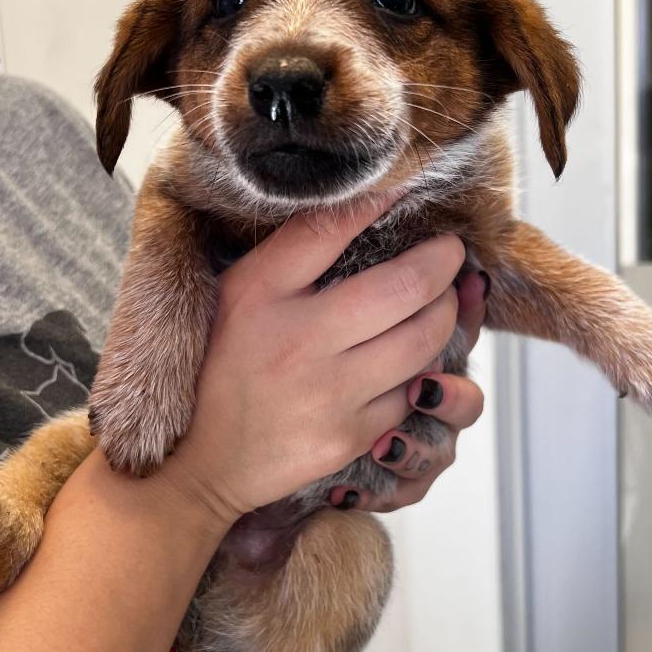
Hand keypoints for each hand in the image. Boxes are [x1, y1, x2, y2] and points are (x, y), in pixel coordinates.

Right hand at [159, 194, 467, 525]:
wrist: (201, 461)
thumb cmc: (221, 363)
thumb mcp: (239, 293)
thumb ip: (292, 251)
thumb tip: (360, 206)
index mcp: (261, 295)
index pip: (329, 229)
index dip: (379, 202)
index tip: (406, 190)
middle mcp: (298, 342)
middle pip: (405, 287)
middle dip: (444, 262)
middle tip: (450, 252)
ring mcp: (329, 394)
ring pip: (423, 340)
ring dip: (445, 312)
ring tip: (441, 298)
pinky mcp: (349, 437)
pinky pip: (411, 391)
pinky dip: (422, 367)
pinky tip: (414, 354)